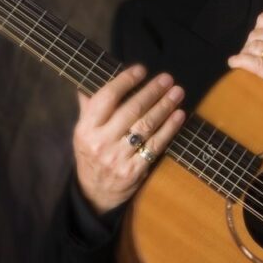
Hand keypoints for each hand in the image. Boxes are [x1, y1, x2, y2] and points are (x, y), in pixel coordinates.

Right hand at [72, 65, 186, 213]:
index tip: (141, 70)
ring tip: (177, 92)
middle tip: (167, 79)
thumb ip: (89, 106)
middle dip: (152, 92)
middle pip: (131, 111)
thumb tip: (93, 79)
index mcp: (86, 128)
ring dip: (164, 107)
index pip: (106, 98)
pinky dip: (170, 129)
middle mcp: (100, 142)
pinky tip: (179, 115)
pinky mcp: (134, 170)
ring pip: (145, 126)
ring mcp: (117, 157)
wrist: (95, 192)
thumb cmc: (92, 153)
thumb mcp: (83, 131)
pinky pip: (155, 145)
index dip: (124, 81)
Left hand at [227, 12, 262, 113]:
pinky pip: (256, 65)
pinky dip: (241, 62)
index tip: (258, 39)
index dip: (258, 30)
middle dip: (250, 43)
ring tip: (244, 61)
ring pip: (254, 47)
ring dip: (245, 53)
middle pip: (256, 34)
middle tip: (251, 53)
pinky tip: (234, 63)